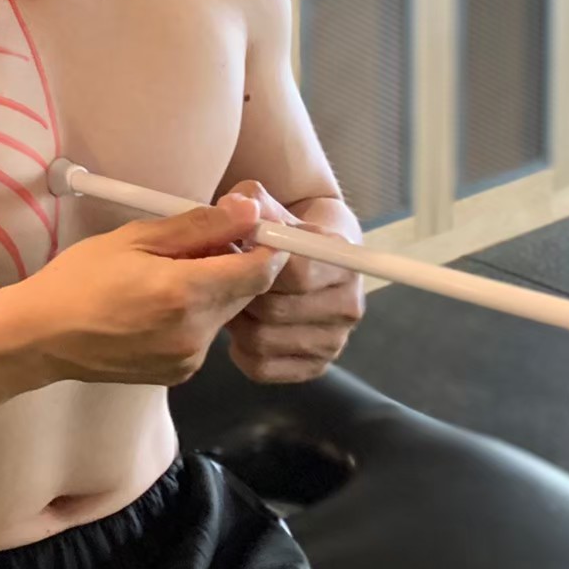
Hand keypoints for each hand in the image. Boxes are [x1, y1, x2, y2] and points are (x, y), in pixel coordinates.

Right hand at [0, 198, 284, 388]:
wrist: (40, 337)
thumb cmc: (79, 279)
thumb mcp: (134, 238)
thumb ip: (198, 226)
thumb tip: (249, 211)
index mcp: (186, 294)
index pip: (261, 272)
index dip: (264, 246)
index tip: (248, 228)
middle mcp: (197, 334)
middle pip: (246, 293)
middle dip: (232, 265)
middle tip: (191, 245)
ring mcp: (189, 361)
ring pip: (225, 314)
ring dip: (212, 290)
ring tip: (164, 276)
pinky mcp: (179, 375)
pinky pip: (204, 336)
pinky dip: (194, 315)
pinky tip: (155, 306)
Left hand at [214, 180, 364, 383]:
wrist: (309, 259)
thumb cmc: (283, 231)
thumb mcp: (269, 208)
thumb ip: (252, 199)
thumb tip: (236, 204)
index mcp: (342, 264)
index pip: (295, 274)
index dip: (255, 266)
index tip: (233, 254)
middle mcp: (347, 307)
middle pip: (275, 312)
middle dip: (240, 295)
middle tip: (221, 281)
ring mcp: (333, 342)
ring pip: (263, 342)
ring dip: (236, 322)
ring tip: (230, 300)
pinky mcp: (313, 368)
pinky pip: (262, 368)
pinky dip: (240, 350)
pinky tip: (241, 327)